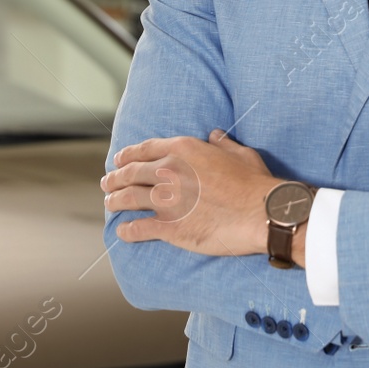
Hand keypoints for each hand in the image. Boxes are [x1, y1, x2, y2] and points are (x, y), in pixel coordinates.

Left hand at [104, 129, 274, 255]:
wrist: (261, 213)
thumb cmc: (254, 183)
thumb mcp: (240, 154)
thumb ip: (223, 143)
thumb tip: (215, 135)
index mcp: (183, 150)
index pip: (144, 149)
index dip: (127, 155)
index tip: (119, 160)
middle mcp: (169, 172)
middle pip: (130, 174)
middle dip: (115, 178)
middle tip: (108, 183)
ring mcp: (166, 201)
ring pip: (128, 199)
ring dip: (115, 202)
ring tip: (109, 204)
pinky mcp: (169, 227)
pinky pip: (139, 228)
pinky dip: (127, 231)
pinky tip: (123, 232)